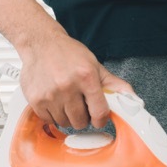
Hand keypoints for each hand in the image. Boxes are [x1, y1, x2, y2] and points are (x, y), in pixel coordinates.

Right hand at [17, 31, 132, 129]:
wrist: (41, 43)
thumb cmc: (69, 53)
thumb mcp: (94, 65)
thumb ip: (113, 84)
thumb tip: (131, 98)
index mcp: (86, 77)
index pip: (99, 112)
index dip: (101, 119)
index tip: (99, 118)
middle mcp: (67, 86)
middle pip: (81, 121)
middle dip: (84, 117)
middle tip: (81, 105)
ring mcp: (50, 95)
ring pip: (65, 123)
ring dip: (68, 116)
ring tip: (67, 100)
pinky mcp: (35, 100)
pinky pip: (49, 120)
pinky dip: (54, 115)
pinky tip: (55, 101)